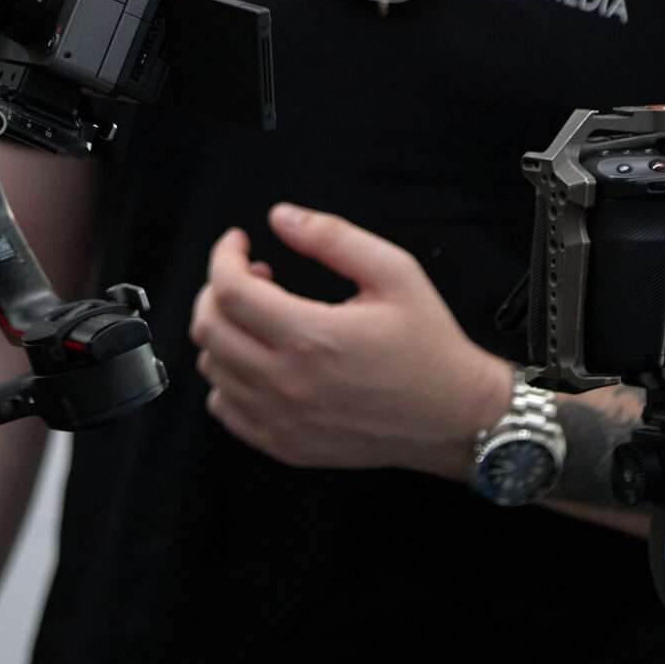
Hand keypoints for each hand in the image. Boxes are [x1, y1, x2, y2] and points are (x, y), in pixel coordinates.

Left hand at [188, 203, 509, 476]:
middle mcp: (287, 383)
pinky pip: (225, 409)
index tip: (239, 242)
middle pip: (208, 328)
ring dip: (224, 331)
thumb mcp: (395, 273)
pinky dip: (228, 377)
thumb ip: (333, 237)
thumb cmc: (429, 344)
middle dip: (217, 289)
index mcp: (312, 337)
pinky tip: (260, 359)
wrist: (456, 419)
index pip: (229, 291)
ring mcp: (281, 421)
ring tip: (263, 316)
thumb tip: (280, 217)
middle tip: (253, 277)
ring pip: (212, 367)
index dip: (224, 257)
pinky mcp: (284, 446)